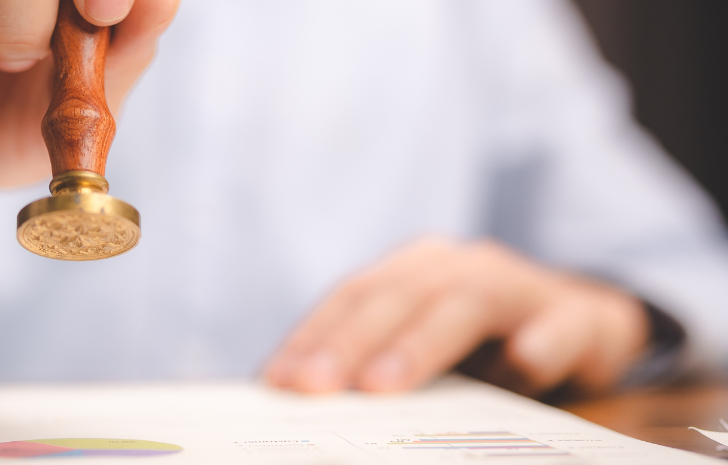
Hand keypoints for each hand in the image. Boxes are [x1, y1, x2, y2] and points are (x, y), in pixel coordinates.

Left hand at [265, 237, 649, 396]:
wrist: (583, 325)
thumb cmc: (482, 345)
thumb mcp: (422, 349)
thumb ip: (372, 366)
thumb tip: (298, 402)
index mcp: (414, 270)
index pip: (352, 296)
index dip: (312, 335)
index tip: (278, 380)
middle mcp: (460, 266)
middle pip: (396, 296)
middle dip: (349, 342)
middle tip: (315, 386)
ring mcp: (520, 285)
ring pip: (464, 303)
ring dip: (419, 345)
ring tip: (381, 386)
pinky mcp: (577, 316)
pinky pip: (560, 325)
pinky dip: (538, 344)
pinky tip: (521, 363)